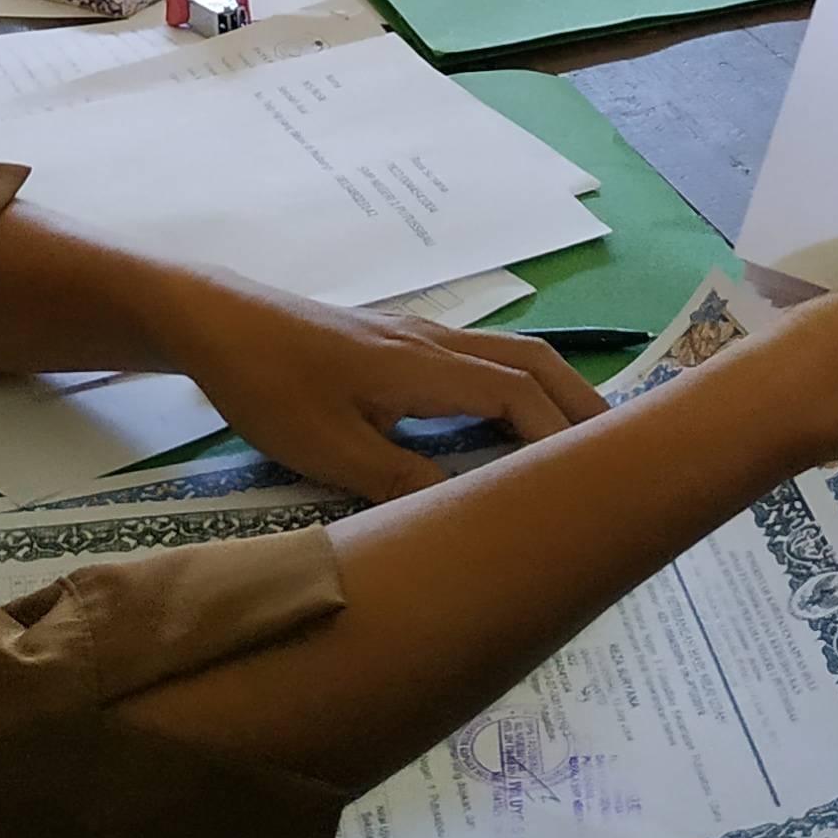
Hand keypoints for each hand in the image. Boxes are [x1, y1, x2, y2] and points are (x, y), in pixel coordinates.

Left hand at [151, 272, 607, 501]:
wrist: (216, 322)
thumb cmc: (269, 386)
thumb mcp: (328, 449)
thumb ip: (400, 482)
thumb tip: (471, 515)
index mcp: (427, 367)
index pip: (521, 397)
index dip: (562, 439)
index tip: (593, 484)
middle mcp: (437, 344)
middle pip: (533, 364)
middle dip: (581, 406)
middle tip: (620, 460)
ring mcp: (419, 337)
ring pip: (510, 356)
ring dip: (553, 392)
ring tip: (581, 443)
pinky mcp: (398, 344)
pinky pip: (482, 361)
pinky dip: (518, 387)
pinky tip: (509, 422)